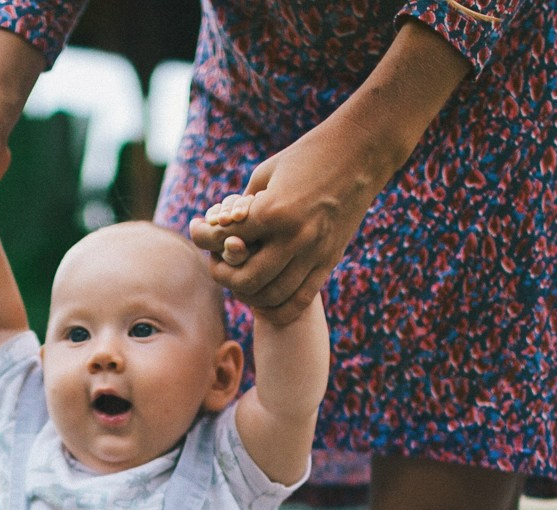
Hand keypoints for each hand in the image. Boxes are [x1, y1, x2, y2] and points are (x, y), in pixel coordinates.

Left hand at [188, 119, 387, 324]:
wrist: (360, 153)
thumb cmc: (307, 156)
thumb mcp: (266, 173)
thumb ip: (243, 206)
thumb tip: (219, 231)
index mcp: (274, 211)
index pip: (224, 238)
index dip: (201, 236)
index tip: (196, 228)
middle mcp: (295, 238)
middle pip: (245, 280)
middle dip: (222, 274)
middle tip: (216, 260)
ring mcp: (314, 254)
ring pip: (271, 297)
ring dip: (247, 294)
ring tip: (239, 277)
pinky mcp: (328, 262)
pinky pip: (298, 302)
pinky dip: (275, 308)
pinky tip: (261, 298)